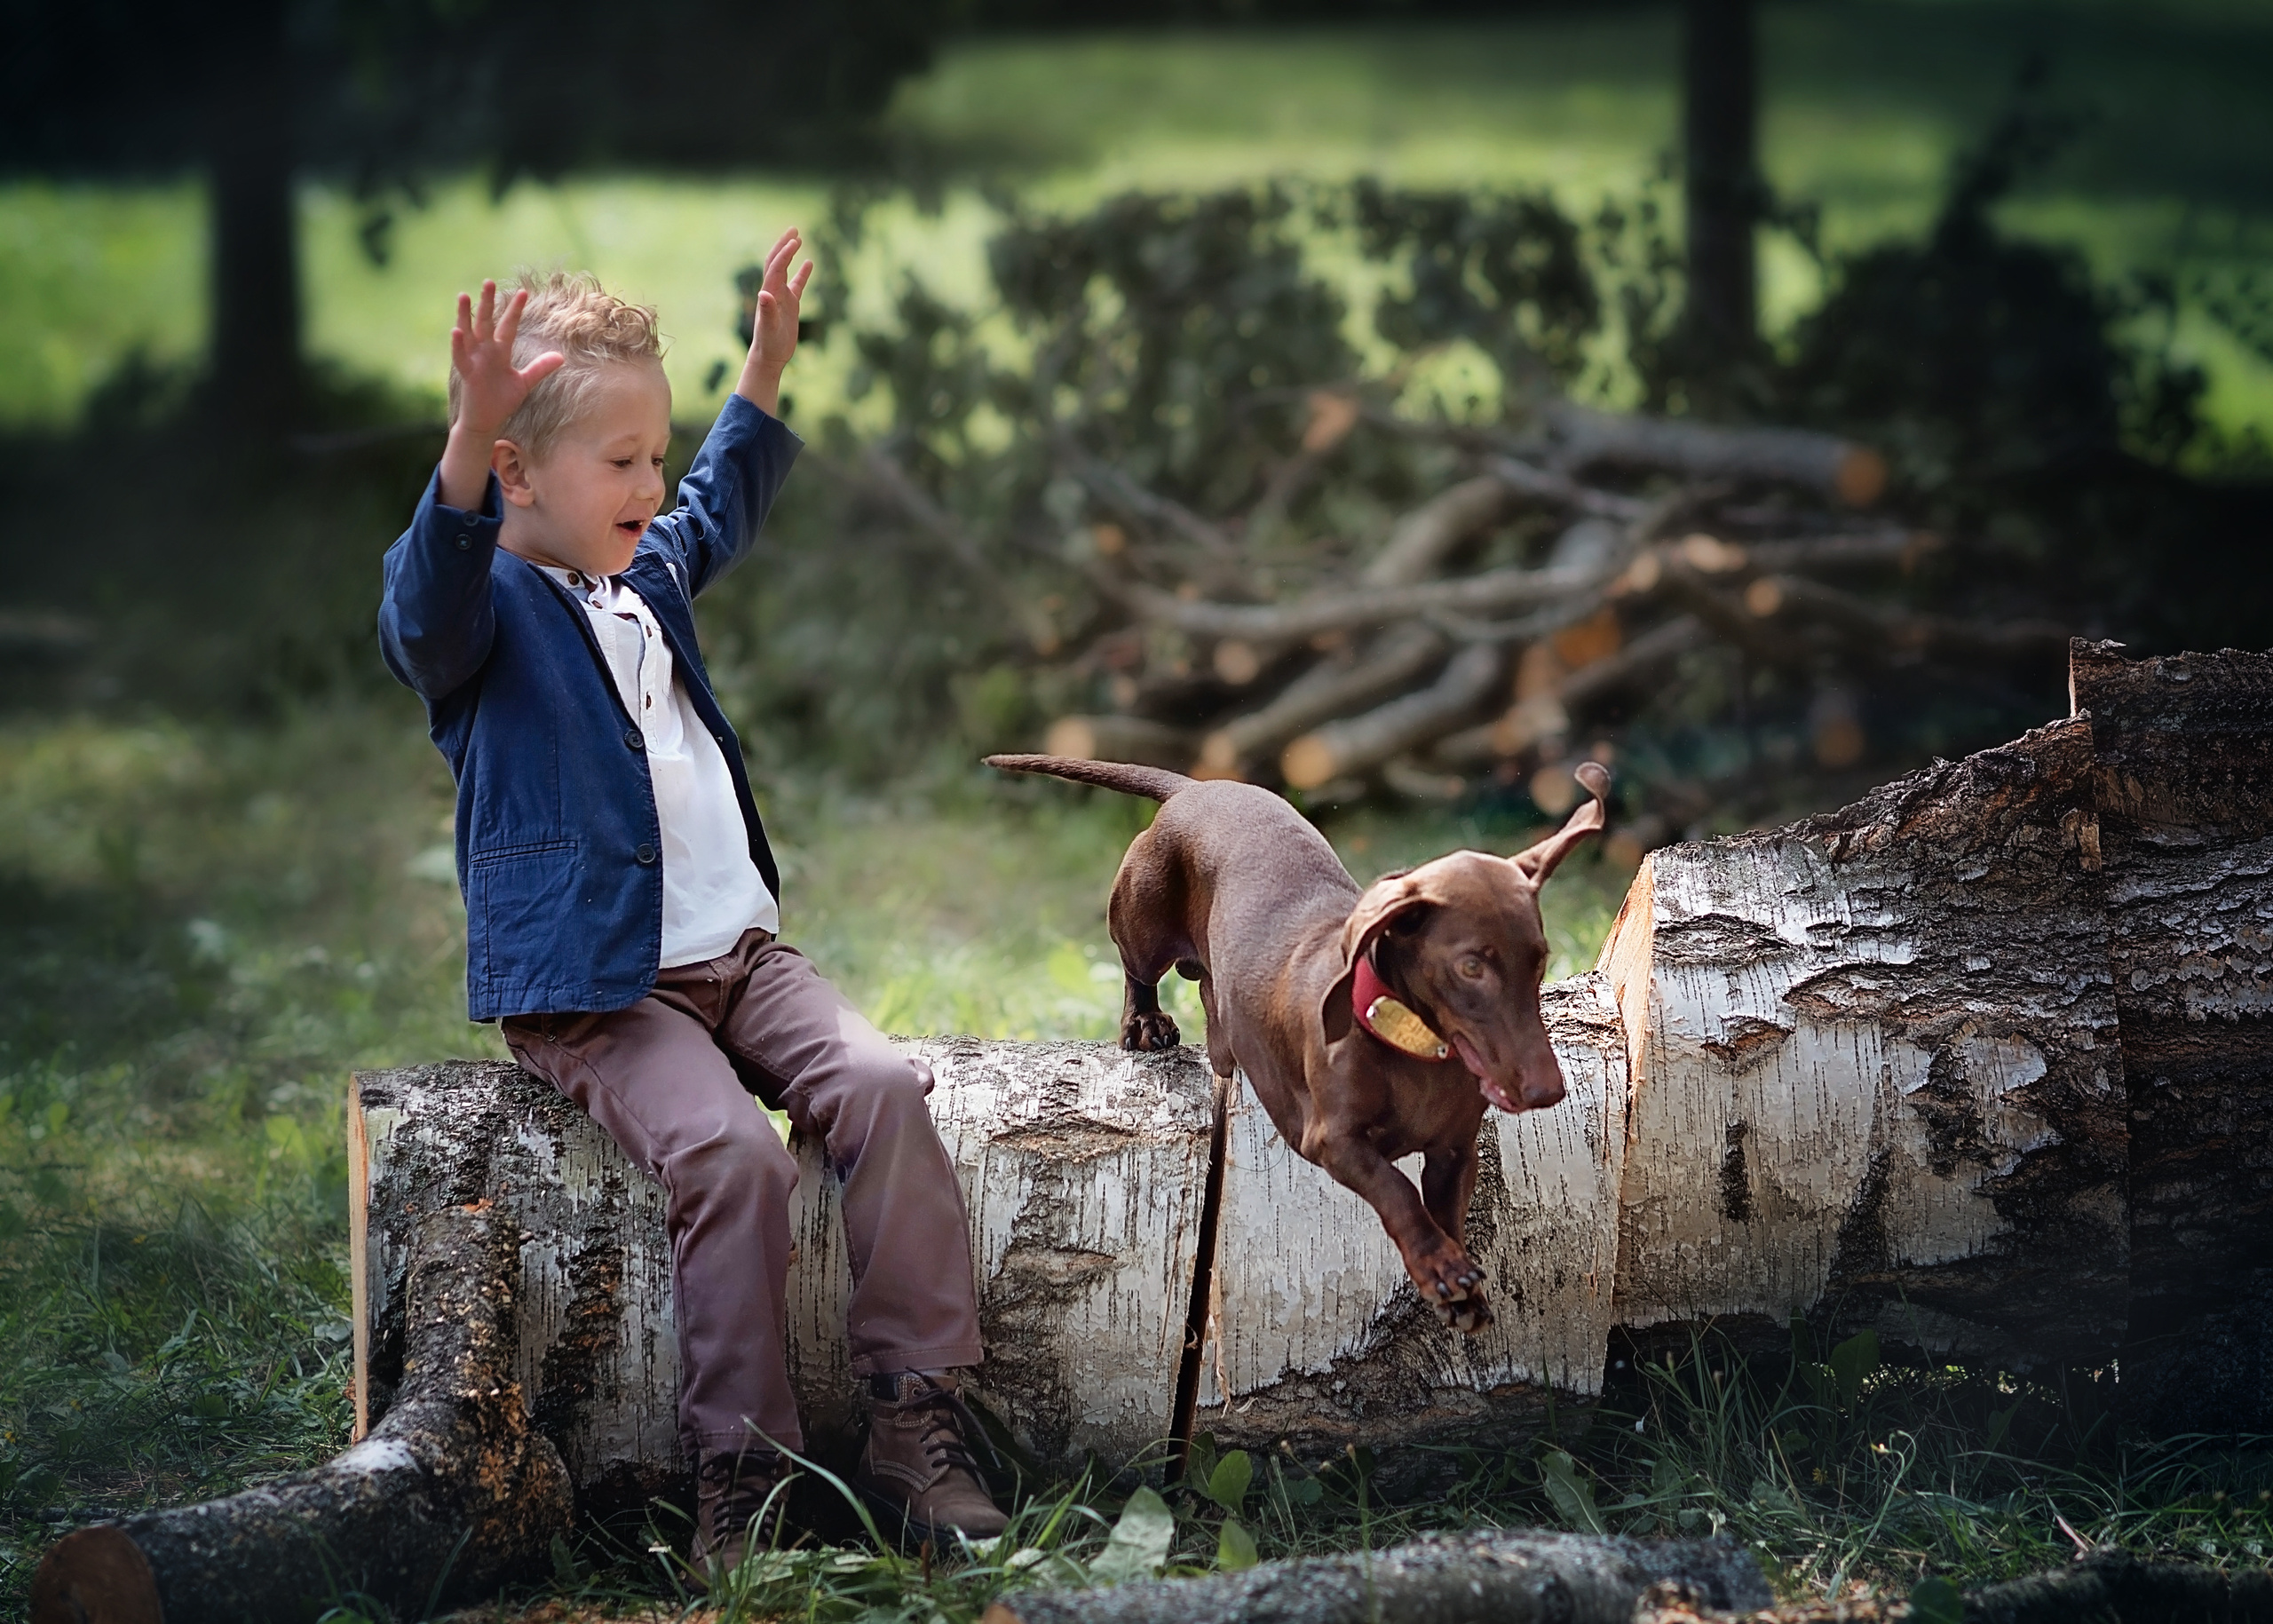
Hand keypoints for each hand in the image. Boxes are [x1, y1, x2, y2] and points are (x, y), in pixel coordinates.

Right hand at [439, 282, 563, 509]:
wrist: (488, 421)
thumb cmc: (502, 400)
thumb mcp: (524, 382)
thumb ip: (540, 368)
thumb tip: (561, 357)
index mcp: (501, 351)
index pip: (509, 326)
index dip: (515, 310)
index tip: (524, 292)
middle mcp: (486, 351)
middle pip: (487, 323)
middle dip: (488, 303)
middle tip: (489, 282)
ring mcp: (475, 360)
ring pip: (469, 333)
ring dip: (466, 315)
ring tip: (464, 296)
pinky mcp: (467, 373)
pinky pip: (461, 356)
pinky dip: (458, 344)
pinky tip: (456, 330)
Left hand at [736, 228, 813, 415]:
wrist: (769, 356)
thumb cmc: (769, 344)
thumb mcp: (769, 328)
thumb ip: (766, 311)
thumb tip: (763, 293)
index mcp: (769, 293)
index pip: (776, 267)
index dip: (785, 254)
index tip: (795, 241)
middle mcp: (774, 291)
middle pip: (776, 261)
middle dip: (783, 245)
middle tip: (794, 229)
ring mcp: (782, 296)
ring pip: (784, 269)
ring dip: (789, 253)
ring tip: (798, 237)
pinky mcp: (790, 305)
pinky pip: (797, 284)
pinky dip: (802, 273)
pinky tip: (810, 263)